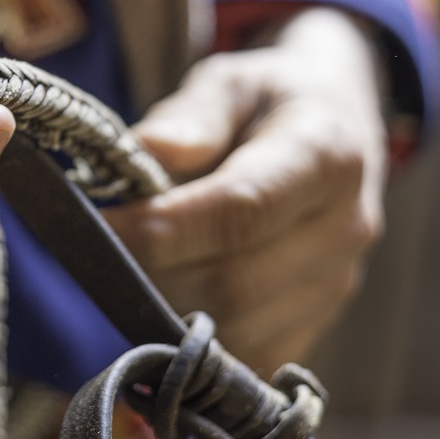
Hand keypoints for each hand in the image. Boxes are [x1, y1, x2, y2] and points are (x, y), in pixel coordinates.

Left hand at [103, 8, 387, 373]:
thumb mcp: (229, 81)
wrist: (335, 122)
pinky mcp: (319, 321)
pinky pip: (250, 357)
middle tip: (95, 250)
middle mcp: (344, 227)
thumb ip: (190, 116)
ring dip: (166, 308)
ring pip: (237, 327)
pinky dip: (195, 341)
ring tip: (128, 267)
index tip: (96, 224)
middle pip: (234, 281)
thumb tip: (144, 150)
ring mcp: (337, 282)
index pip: (240, 210)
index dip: (161, 227)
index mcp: (324, 155)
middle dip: (151, 272)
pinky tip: (162, 297)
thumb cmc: (266, 99)